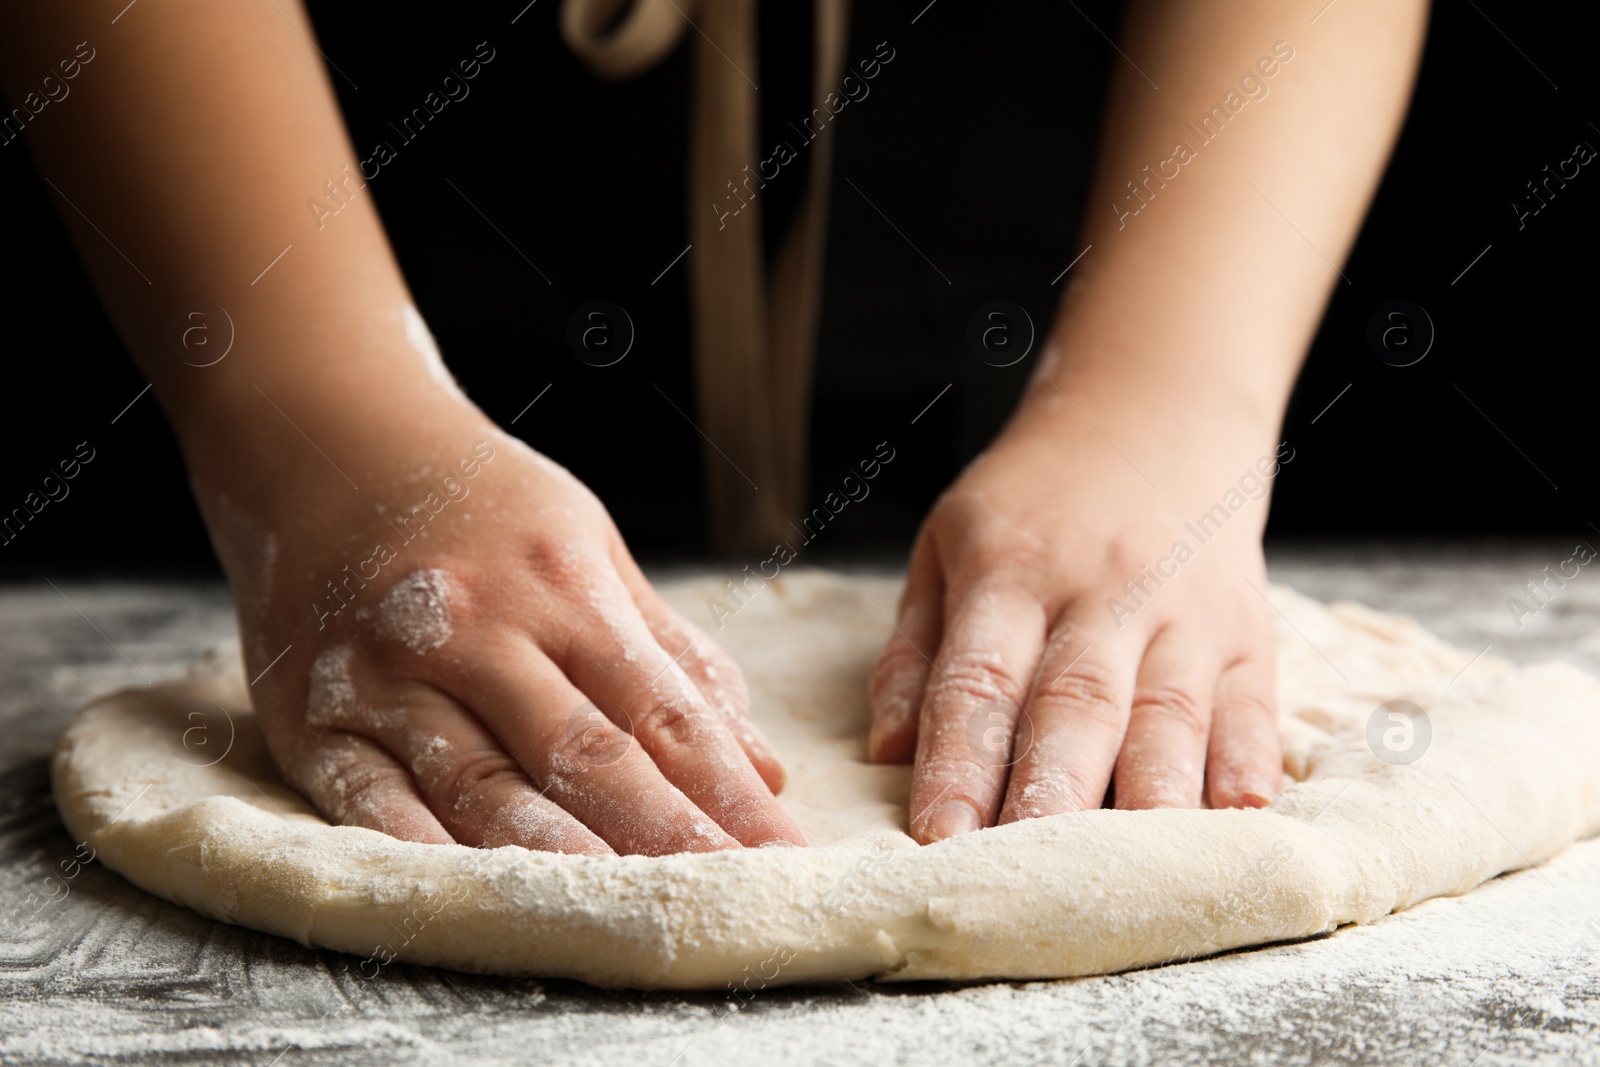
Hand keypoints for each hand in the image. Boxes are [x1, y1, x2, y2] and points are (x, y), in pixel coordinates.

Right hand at [198, 394, 801, 855]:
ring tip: (624, 918)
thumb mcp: (592, 552)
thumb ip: (674, 658)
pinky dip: (424, 857)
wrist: (327, 448)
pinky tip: (479, 900)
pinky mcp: (313, 718)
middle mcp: (477, 631)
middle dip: (665, 836)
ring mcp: (389, 677)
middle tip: (727, 897)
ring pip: (483, 788)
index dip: (727, 789)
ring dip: (560, 862)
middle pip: (584, 755)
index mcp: (561, 586)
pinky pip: (370, 803)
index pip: (662, 709)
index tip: (782, 851)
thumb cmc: (484, 510)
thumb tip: (761, 766)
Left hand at [868, 401, 1284, 841]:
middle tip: (1027, 878)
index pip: (980, 681)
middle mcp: (1101, 592)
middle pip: (1076, 706)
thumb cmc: (1033, 499)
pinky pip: (1250, 709)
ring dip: (1148, 801)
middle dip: (1051, 797)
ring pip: (1168, 717)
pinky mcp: (1247, 632)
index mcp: (1011, 570)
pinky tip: (1237, 822)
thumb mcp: (948, 542)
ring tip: (1129, 878)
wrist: (1155, 409)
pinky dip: (1246, 768)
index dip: (958, 765)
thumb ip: (917, 649)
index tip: (937, 840)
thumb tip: (887, 749)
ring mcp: (1182, 614)